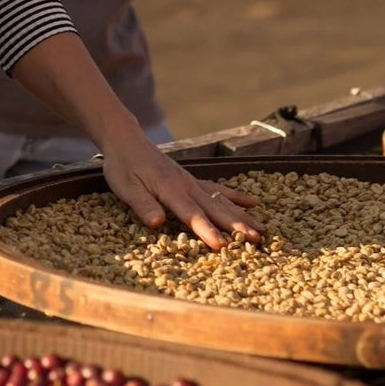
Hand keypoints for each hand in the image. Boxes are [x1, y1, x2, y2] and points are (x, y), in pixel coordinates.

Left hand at [99, 128, 261, 250]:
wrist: (127, 140)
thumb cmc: (123, 166)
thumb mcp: (126, 187)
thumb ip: (143, 205)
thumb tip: (158, 223)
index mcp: (170, 190)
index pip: (192, 215)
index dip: (207, 231)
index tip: (222, 245)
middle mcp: (186, 185)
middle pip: (214, 208)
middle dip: (235, 225)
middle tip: (255, 240)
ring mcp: (192, 181)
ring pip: (221, 200)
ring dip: (241, 215)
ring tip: (262, 229)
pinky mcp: (192, 180)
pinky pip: (219, 189)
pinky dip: (237, 196)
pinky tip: (254, 202)